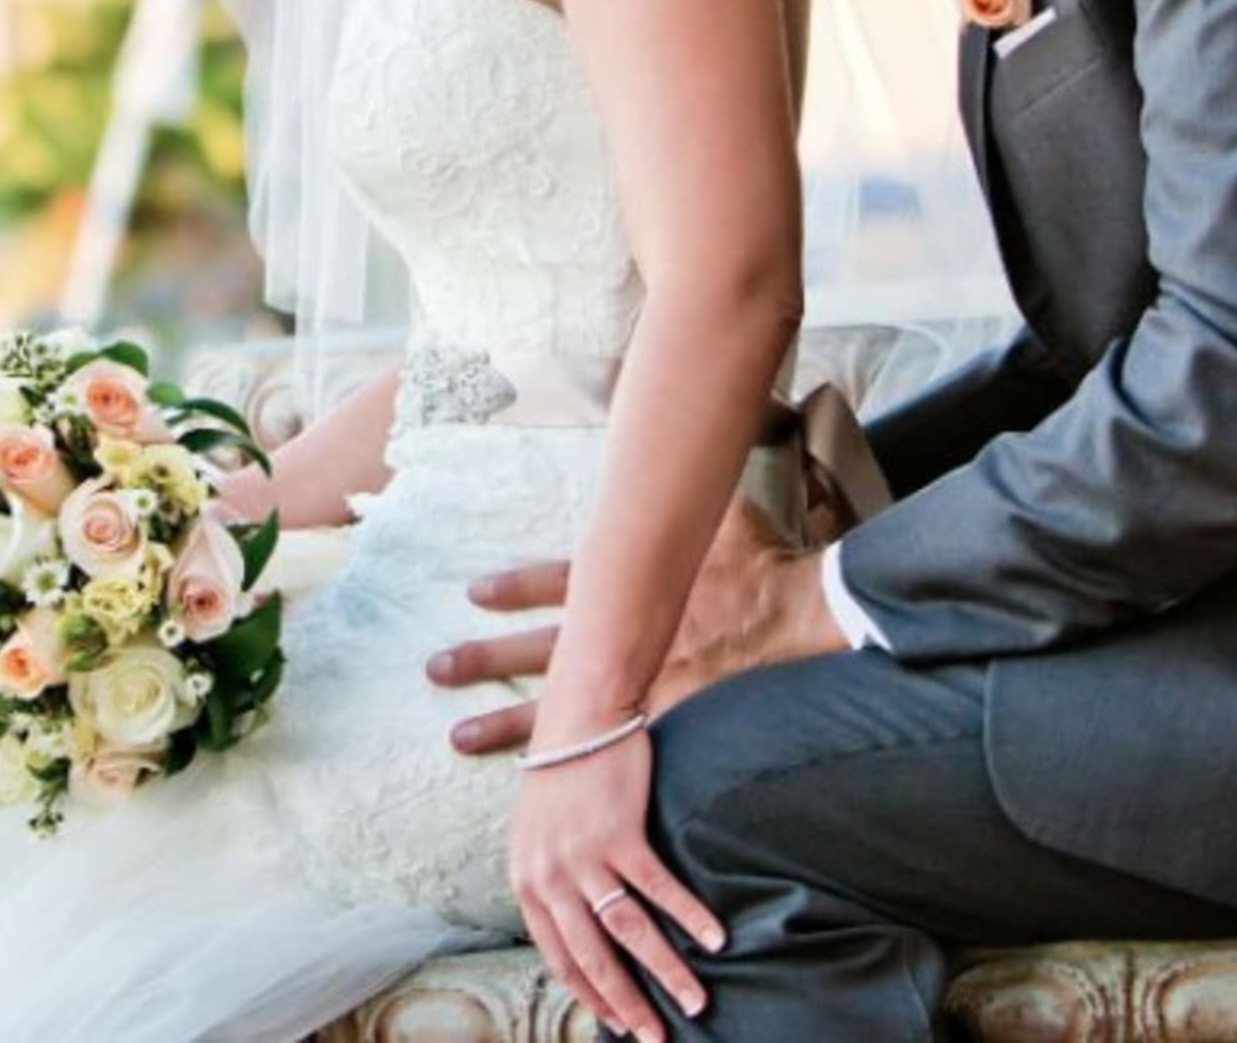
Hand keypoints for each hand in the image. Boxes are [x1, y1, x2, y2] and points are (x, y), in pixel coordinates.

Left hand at [431, 500, 844, 755]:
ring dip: (504, 726)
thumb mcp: (730, 515)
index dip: (514, 587)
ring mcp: (637, 688)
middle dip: (484, 658)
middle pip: (539, 650)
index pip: (558, 583)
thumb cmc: (766, 567)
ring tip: (456, 737)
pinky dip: (568, 777)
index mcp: (632, 587)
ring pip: (556, 712)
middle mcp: (623, 639)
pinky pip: (602, 759)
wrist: (801, 621)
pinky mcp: (659, 733)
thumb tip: (692, 439)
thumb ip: (700, 488)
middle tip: (434, 668)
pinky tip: (534, 796)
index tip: (473, 592)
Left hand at [510, 727, 723, 1041]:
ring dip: (666, 972)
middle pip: (594, 959)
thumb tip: (575, 923)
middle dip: (628, 1005)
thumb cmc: (563, 770)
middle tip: (657, 1036)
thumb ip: (551, 880)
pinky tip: (716, 938)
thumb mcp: (537, 833)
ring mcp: (586, 856)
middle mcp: (551, 877)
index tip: (617, 1021)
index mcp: (527, 881)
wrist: (580, 713)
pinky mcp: (620, 832)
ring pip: (630, 932)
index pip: (559, 959)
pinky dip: (690, 917)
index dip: (590, 995)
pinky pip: (660, 889)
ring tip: (696, 1000)